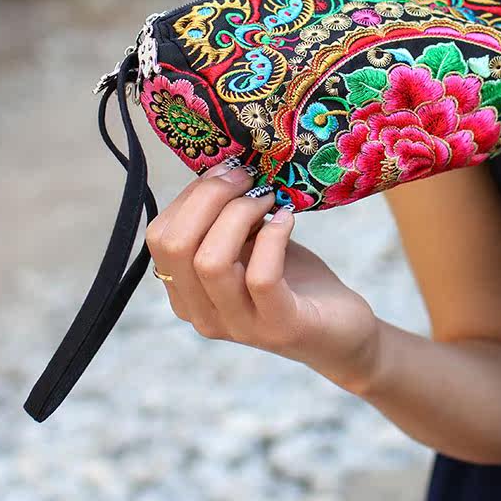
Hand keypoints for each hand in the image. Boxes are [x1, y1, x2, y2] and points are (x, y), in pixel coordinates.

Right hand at [145, 160, 379, 389]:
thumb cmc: (292, 278)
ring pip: (210, 262)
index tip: (225, 172)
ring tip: (268, 198)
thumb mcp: (250, 244)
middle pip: (177, 246)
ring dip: (240, 214)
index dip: (190, 196)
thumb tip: (222, 170)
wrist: (341, 329)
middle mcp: (202, 314)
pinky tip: (287, 220)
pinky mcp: (279, 328)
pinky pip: (260, 277)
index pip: (160, 238)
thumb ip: (226, 220)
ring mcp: (239, 326)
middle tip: (247, 178)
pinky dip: (274, 236)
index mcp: (186, 292)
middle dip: (210, 197)